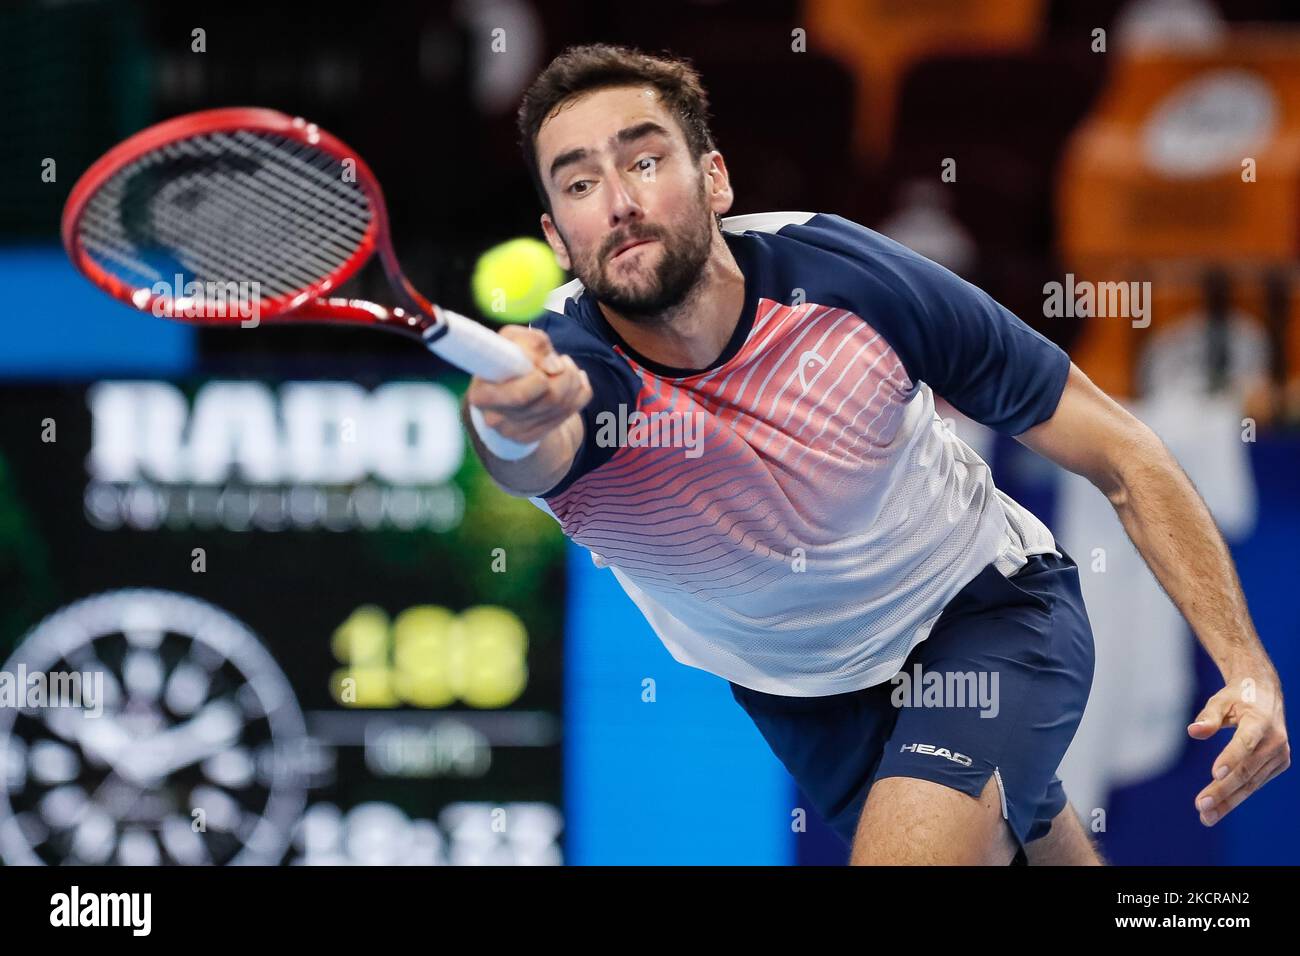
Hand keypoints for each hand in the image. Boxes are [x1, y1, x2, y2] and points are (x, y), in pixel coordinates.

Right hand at [466, 326, 591, 445]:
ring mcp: (516, 432)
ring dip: (573, 380)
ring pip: (563, 406)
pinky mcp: (533, 436)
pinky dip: (580, 392)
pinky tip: (574, 381)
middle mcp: (496, 419)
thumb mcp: (510, 340)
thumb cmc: (504, 360)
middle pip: (550, 399)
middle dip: (566, 375)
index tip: (548, 363)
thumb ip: (531, 343)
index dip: (541, 377)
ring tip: (565, 367)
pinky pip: (571, 412)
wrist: (502, 391)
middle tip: (563, 362)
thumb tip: (554, 367)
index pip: (521, 394)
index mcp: (483, 395)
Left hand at [1187, 665, 1289, 825]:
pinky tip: (1219, 809)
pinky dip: (1237, 796)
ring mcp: (1279, 755)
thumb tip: (1193, 731)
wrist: (1267, 695)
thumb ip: (1208, 716)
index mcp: (1261, 721)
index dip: (1231, 758)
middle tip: (1201, 806)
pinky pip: (1255, 783)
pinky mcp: (1278, 765)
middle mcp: (1275, 741)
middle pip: (1246, 770)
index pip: (1246, 743)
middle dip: (1223, 790)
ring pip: (1251, 783)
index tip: (1215, 775)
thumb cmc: (1238, 697)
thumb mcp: (1221, 700)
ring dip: (1228, 801)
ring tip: (1206, 816)